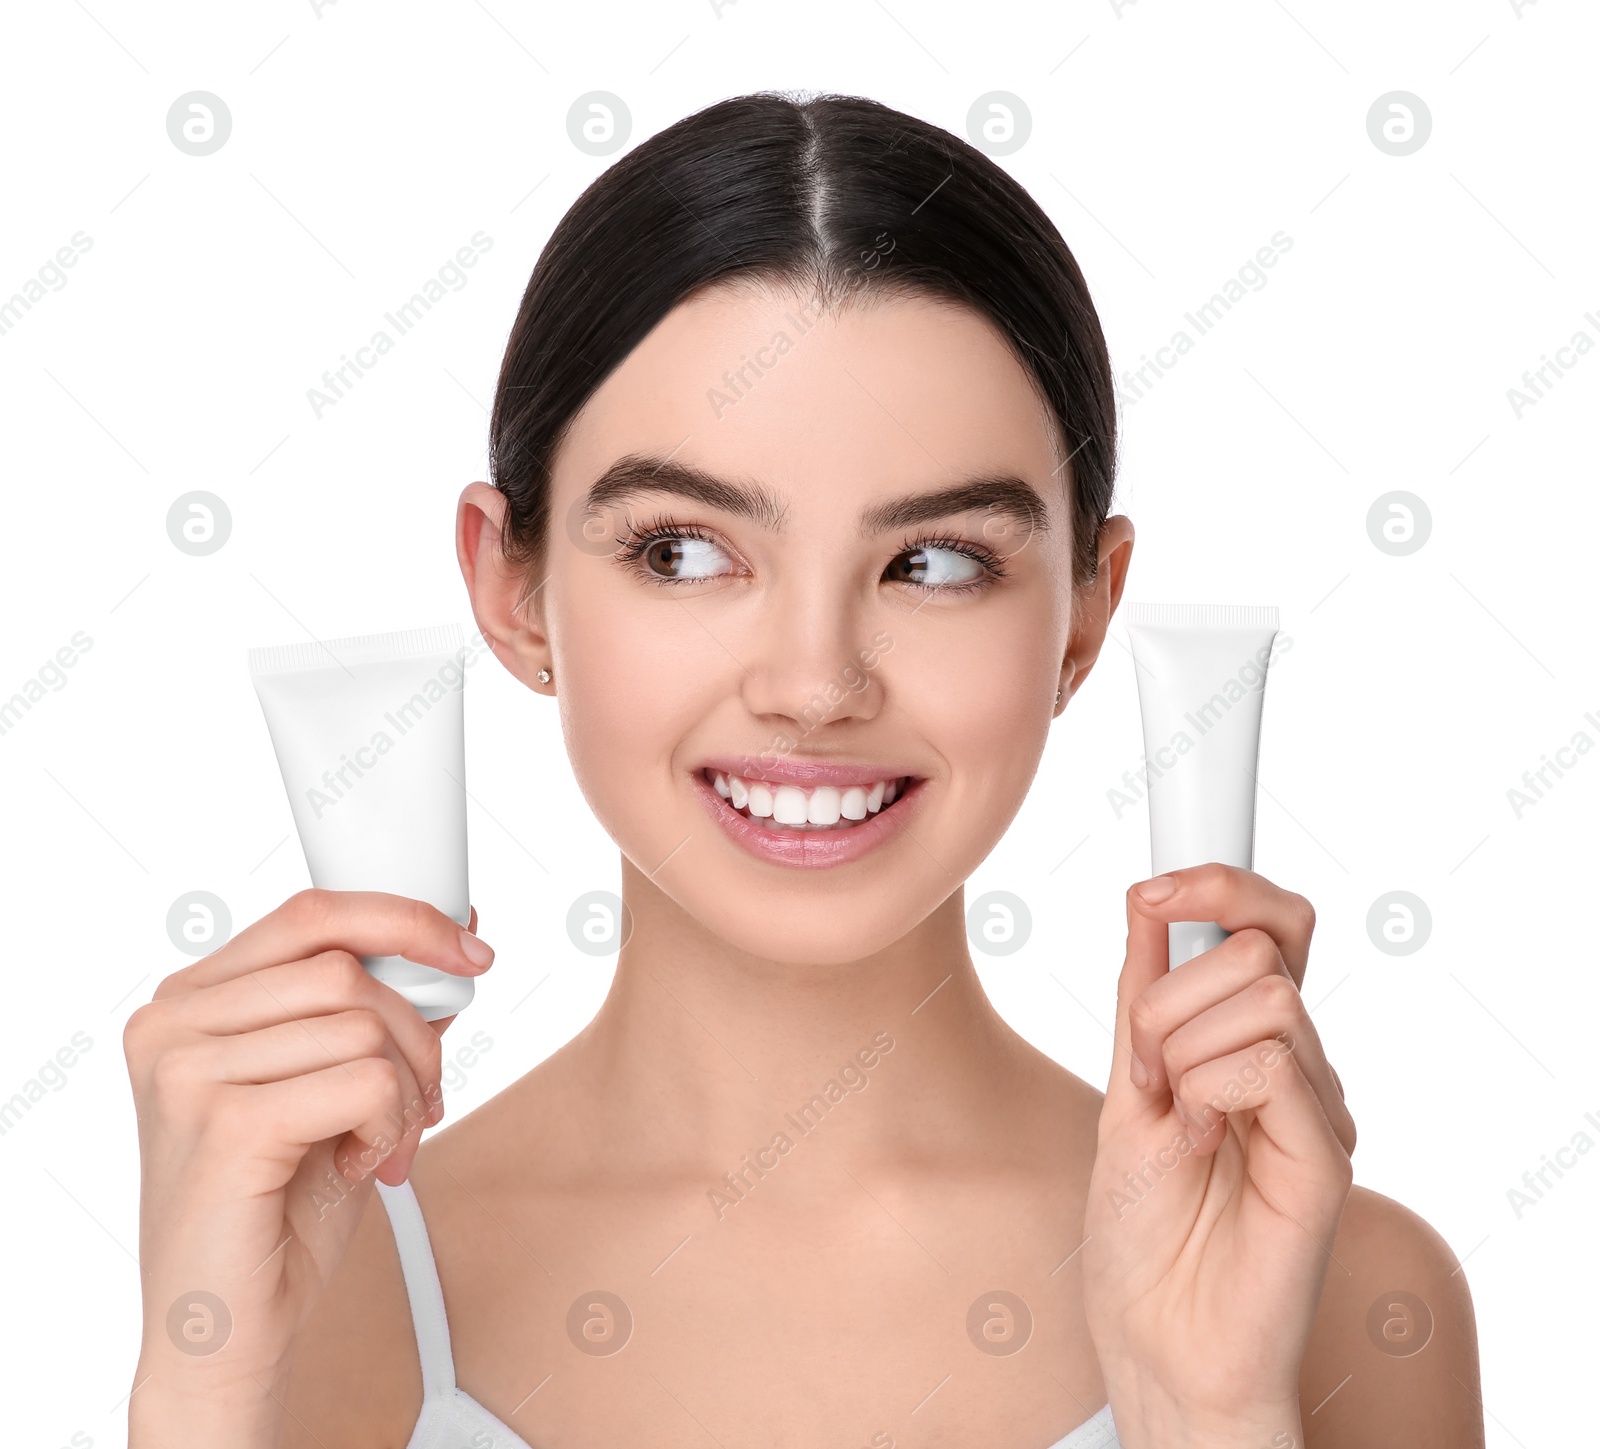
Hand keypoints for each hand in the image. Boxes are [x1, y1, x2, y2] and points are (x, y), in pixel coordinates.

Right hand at [122, 890, 492, 1440]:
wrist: (228, 1324)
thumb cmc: (277, 1205)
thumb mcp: (327, 1081)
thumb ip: (368, 1008)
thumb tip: (455, 932)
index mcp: (189, 1001)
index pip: (311, 913)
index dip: (404, 918)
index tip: (470, 952)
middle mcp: (172, 1025)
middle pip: (347, 969)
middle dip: (417, 1034)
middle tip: (422, 1100)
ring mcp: (188, 1073)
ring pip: (362, 1024)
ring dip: (405, 1089)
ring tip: (383, 1143)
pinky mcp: (224, 1125)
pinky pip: (365, 1081)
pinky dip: (390, 1125)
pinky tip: (362, 1165)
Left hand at [1082, 864, 1355, 1446]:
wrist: (1152, 1333)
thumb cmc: (1140, 1228)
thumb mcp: (1126, 1088)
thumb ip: (1145, 998)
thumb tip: (1151, 903)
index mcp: (1248, 1041)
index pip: (1273, 925)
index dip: (1223, 885)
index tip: (1154, 890)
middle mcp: (1295, 1065)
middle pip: (1260, 946)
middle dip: (1169, 993)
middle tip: (1144, 1071)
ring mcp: (1316, 1108)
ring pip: (1263, 994)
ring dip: (1180, 1046)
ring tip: (1171, 1118)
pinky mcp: (1325, 1156)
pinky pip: (1272, 1063)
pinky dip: (1208, 1089)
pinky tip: (1197, 1143)